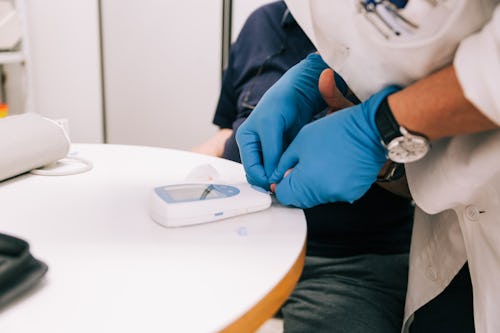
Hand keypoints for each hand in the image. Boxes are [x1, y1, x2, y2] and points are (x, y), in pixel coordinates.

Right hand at [235, 53, 328, 188]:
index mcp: (246, 139)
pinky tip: (294, 172)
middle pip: (259, 174)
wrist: (298, 92)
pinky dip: (285, 172)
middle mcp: (254, 146)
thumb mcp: (272, 127)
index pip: (251, 169)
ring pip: (270, 173)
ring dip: (279, 178)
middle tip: (286, 186)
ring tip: (291, 180)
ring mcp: (267, 150)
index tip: (279, 185)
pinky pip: (280, 168)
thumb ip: (271, 151)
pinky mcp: (280, 151)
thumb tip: (271, 177)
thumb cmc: (281, 102)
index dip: (264, 179)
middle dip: (270, 181)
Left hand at [269, 86, 399, 207]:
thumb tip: (277, 177)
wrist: (370, 130)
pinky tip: (334, 166)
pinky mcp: (353, 193)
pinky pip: (334, 193)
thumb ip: (285, 163)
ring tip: (320, 162)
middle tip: (301, 167)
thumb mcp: (300, 142)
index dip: (280, 186)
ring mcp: (341, 195)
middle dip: (296, 186)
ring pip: (317, 197)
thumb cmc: (337, 131)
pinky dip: (330, 184)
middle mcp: (324, 193)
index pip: (284, 196)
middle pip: (301, 199)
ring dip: (313, 185)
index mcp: (308, 181)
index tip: (281, 177)